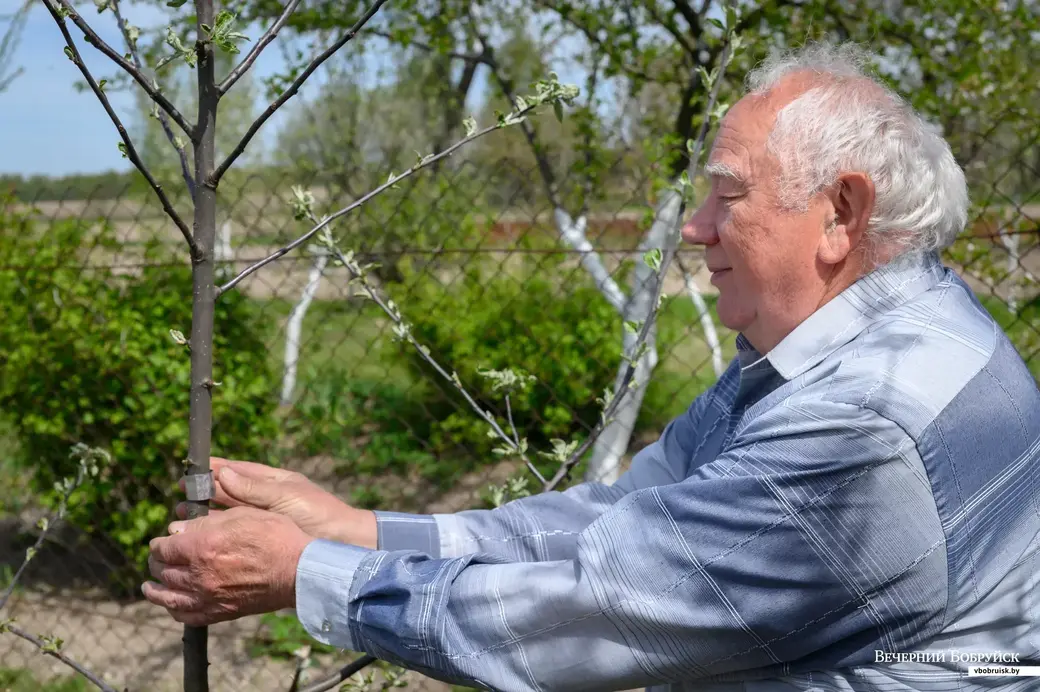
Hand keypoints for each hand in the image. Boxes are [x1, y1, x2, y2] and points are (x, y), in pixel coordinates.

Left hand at [142, 507, 311, 625]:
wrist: (297, 570)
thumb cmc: (275, 536)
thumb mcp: (242, 515)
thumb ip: (206, 521)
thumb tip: (177, 529)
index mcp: (202, 547)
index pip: (164, 547)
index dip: (159, 542)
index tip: (161, 540)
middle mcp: (199, 575)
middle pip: (163, 570)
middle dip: (156, 562)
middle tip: (157, 558)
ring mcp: (208, 597)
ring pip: (168, 596)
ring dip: (155, 590)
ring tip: (149, 586)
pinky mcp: (219, 612)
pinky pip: (186, 616)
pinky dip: (173, 610)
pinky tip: (170, 604)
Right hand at [177, 457, 376, 549]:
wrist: (342, 544)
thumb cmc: (319, 515)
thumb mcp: (286, 496)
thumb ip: (254, 487)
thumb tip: (223, 473)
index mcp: (274, 482)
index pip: (239, 471)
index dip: (215, 470)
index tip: (193, 469)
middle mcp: (266, 500)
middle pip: (229, 493)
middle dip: (204, 494)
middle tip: (180, 496)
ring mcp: (264, 520)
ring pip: (228, 514)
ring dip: (205, 516)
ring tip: (182, 517)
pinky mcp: (263, 540)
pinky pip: (235, 533)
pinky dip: (217, 533)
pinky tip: (200, 536)